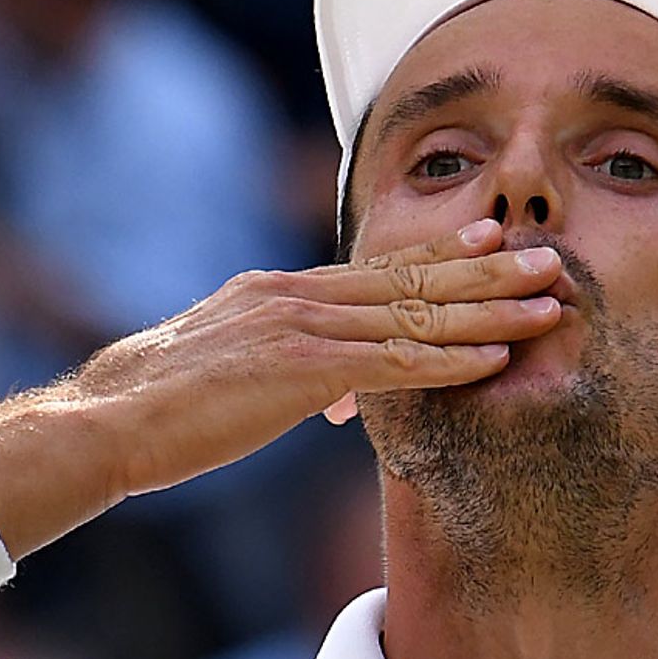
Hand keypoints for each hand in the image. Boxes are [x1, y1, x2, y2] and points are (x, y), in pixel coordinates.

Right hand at [73, 218, 563, 498]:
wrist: (109, 422)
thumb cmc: (160, 411)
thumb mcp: (231, 377)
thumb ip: (290, 374)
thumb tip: (337, 397)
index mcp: (275, 291)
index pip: (374, 268)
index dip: (439, 252)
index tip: (489, 236)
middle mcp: (293, 296)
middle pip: (408, 277)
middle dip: (485, 268)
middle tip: (547, 257)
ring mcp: (299, 328)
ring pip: (415, 313)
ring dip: (489, 309)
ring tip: (548, 304)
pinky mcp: (300, 370)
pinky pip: (393, 362)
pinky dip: (451, 359)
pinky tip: (495, 359)